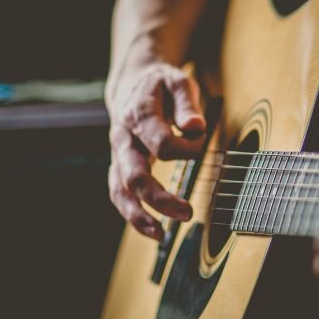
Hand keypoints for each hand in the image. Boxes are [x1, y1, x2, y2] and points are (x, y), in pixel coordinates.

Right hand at [106, 61, 205, 239]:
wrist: (133, 84)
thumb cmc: (161, 85)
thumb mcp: (179, 82)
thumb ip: (187, 104)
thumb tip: (195, 127)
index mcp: (138, 115)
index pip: (162, 144)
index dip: (187, 148)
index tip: (201, 140)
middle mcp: (123, 138)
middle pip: (135, 175)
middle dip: (159, 198)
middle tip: (187, 213)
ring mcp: (118, 155)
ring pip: (120, 191)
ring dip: (139, 216)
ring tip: (161, 235)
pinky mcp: (120, 166)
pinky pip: (120, 194)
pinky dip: (133, 215)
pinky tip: (154, 231)